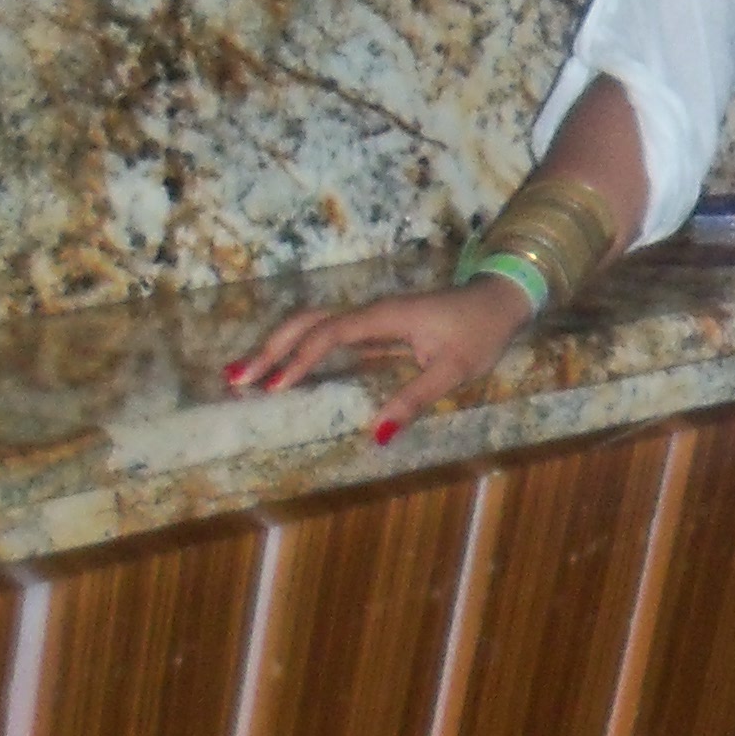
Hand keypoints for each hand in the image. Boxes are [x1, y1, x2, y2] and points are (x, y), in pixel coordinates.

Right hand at [227, 275, 532, 439]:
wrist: (498, 302)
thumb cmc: (479, 335)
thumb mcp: (453, 372)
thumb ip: (414, 400)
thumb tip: (376, 433)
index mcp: (384, 317)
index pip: (330, 334)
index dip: (300, 358)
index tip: (274, 385)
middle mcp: (370, 313)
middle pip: (308, 322)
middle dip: (271, 348)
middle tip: (236, 378)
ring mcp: (370, 319)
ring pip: (314, 325)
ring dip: (279, 346)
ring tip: (245, 373)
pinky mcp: (375, 328)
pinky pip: (329, 335)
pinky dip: (302, 350)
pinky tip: (285, 370)